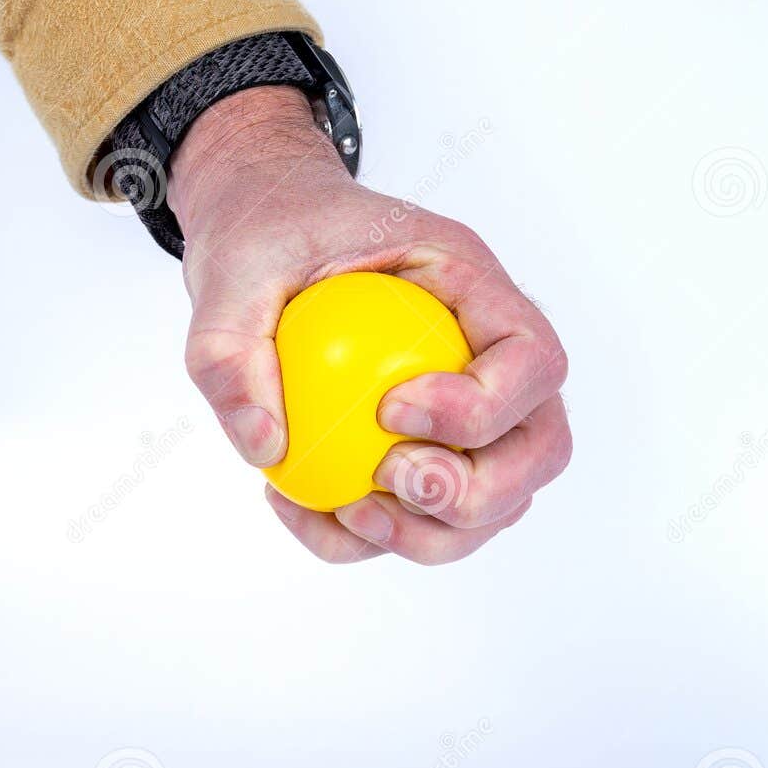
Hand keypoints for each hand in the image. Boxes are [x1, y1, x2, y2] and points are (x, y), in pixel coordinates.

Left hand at [167, 85, 570, 562]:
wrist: (259, 233)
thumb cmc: (266, 234)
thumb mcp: (231, 268)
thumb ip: (230, 346)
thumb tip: (264, 447)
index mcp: (468, 284)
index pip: (531, 357)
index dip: (483, 406)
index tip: (390, 411)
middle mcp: (486, 351)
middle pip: (538, 447)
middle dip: (476, 491)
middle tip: (387, 480)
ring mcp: (465, 406)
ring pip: (497, 499)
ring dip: (432, 533)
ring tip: (347, 510)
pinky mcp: (420, 447)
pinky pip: (421, 516)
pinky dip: (368, 535)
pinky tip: (297, 508)